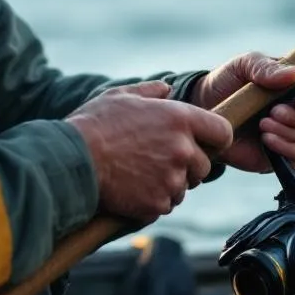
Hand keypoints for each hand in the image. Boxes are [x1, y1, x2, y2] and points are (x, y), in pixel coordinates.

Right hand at [66, 80, 232, 222]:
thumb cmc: (94, 124)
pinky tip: (132, 188)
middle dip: (187, 165)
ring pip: (183, 187)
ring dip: (169, 183)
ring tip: (139, 173)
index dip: (215, 139)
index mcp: (179, 119)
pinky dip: (153, 200)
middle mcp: (182, 149)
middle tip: (158, 160)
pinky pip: (165, 204)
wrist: (71, 161)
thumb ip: (150, 92)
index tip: (203, 143)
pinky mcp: (157, 203)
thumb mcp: (121, 96)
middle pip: (204, 165)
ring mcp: (171, 179)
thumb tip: (166, 89)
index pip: (223, 132)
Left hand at [191, 51, 294, 172]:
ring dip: (291, 133)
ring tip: (262, 125)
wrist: (208, 111)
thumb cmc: (229, 82)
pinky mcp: (288, 153)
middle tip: (272, 112)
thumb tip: (292, 74)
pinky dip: (288, 149)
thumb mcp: (243, 65)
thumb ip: (264, 67)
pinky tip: (266, 140)